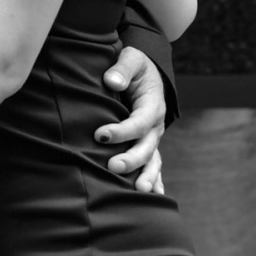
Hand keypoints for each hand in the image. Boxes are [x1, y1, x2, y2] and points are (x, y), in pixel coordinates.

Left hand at [96, 46, 165, 192]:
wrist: (147, 73)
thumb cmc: (135, 65)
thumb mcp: (131, 58)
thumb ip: (122, 69)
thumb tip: (111, 81)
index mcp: (152, 105)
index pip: (139, 122)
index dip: (122, 131)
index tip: (100, 134)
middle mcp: (156, 125)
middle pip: (147, 146)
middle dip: (131, 159)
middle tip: (112, 167)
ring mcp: (153, 137)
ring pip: (153, 161)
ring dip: (147, 176)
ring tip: (138, 192)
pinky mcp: (147, 144)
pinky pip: (153, 165)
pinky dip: (155, 181)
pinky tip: (153, 197)